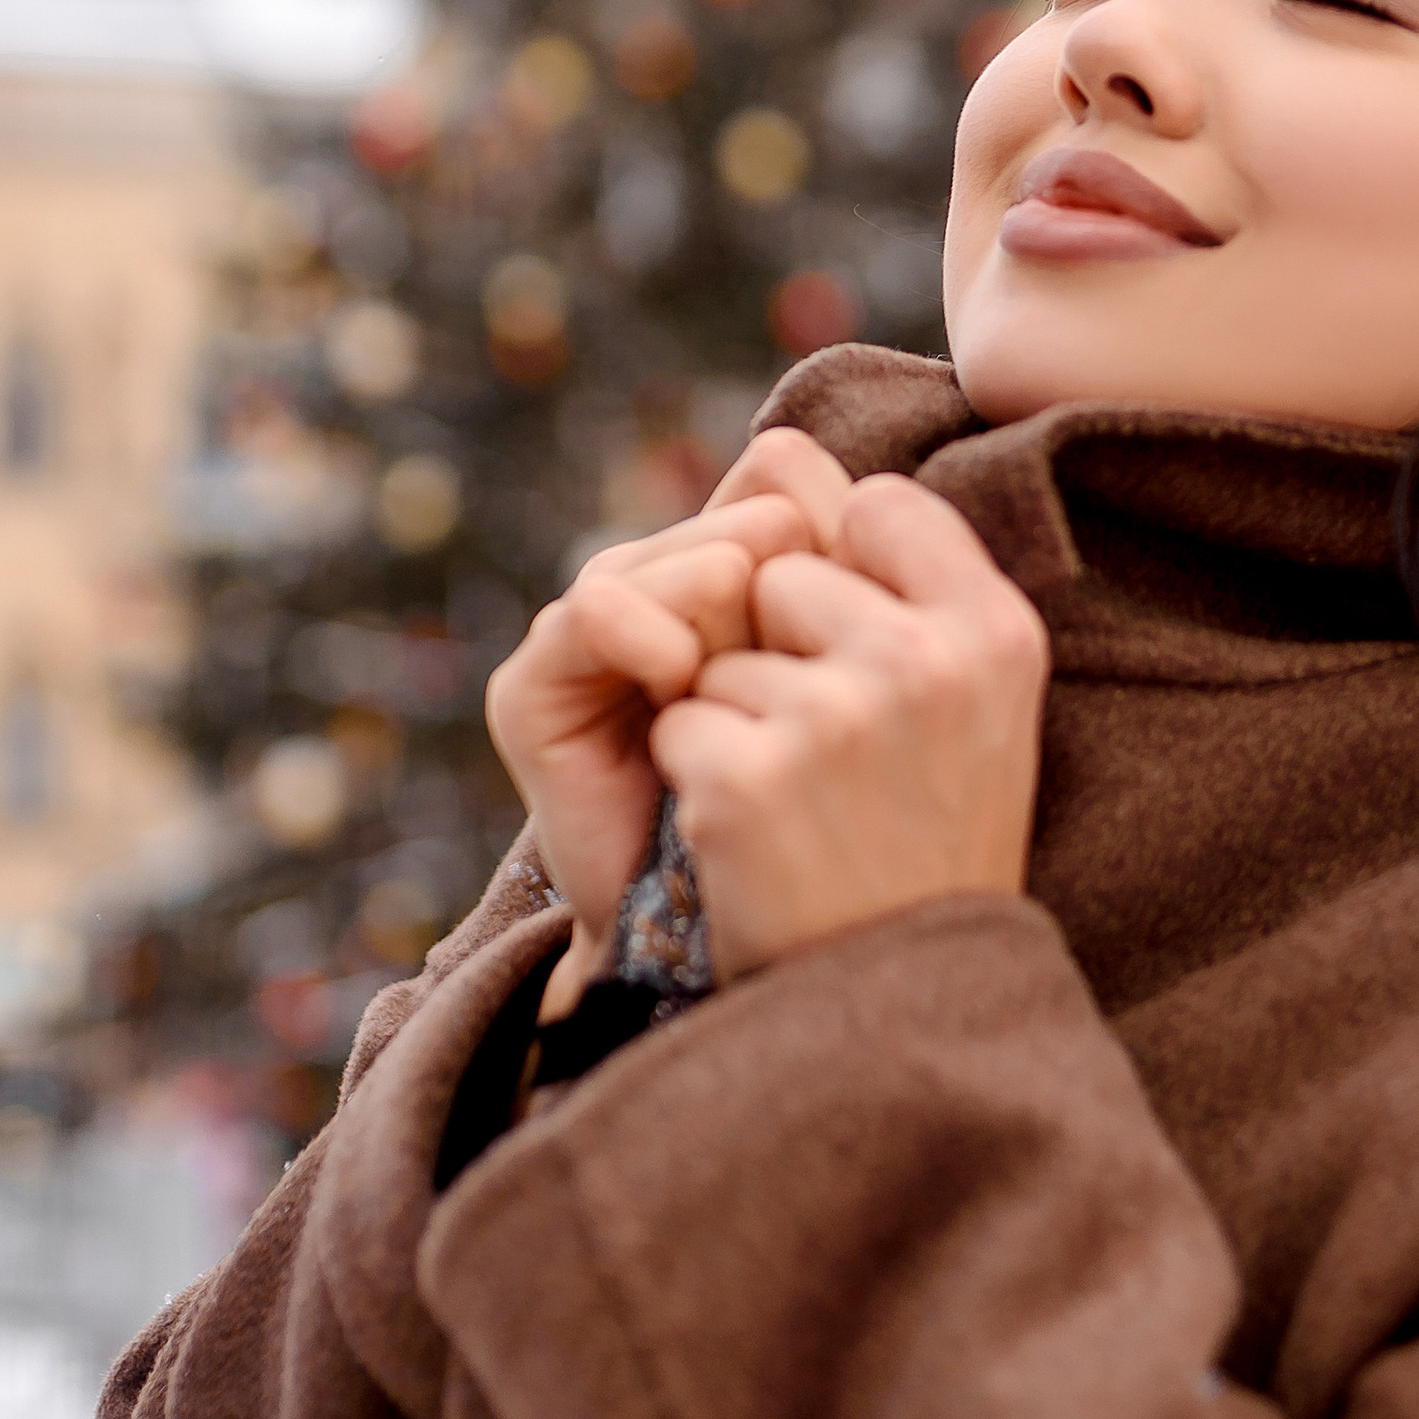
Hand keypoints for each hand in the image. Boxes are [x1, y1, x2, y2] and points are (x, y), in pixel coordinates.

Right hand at [483, 430, 857, 1008]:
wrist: (768, 959)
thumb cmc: (839, 828)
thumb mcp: (873, 691)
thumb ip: (865, 580)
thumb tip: (816, 459)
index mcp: (753, 579)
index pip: (784, 476)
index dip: (836, 532)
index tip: (880, 613)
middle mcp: (671, 595)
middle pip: (741, 510)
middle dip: (790, 579)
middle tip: (813, 662)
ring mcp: (603, 639)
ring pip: (674, 556)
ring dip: (723, 606)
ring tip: (741, 673)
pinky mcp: (539, 690)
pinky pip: (591, 611)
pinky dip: (642, 630)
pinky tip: (678, 674)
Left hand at [646, 473, 1049, 979]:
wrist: (902, 1004)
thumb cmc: (928, 835)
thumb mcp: (962, 698)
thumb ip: (897, 573)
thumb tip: (775, 448)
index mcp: (998, 633)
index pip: (877, 507)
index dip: (845, 573)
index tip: (862, 654)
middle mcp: (930, 664)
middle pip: (782, 575)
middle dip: (777, 653)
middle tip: (835, 758)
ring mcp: (840, 722)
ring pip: (719, 657)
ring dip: (734, 725)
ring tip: (804, 808)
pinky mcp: (752, 782)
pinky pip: (678, 727)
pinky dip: (696, 783)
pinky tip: (759, 842)